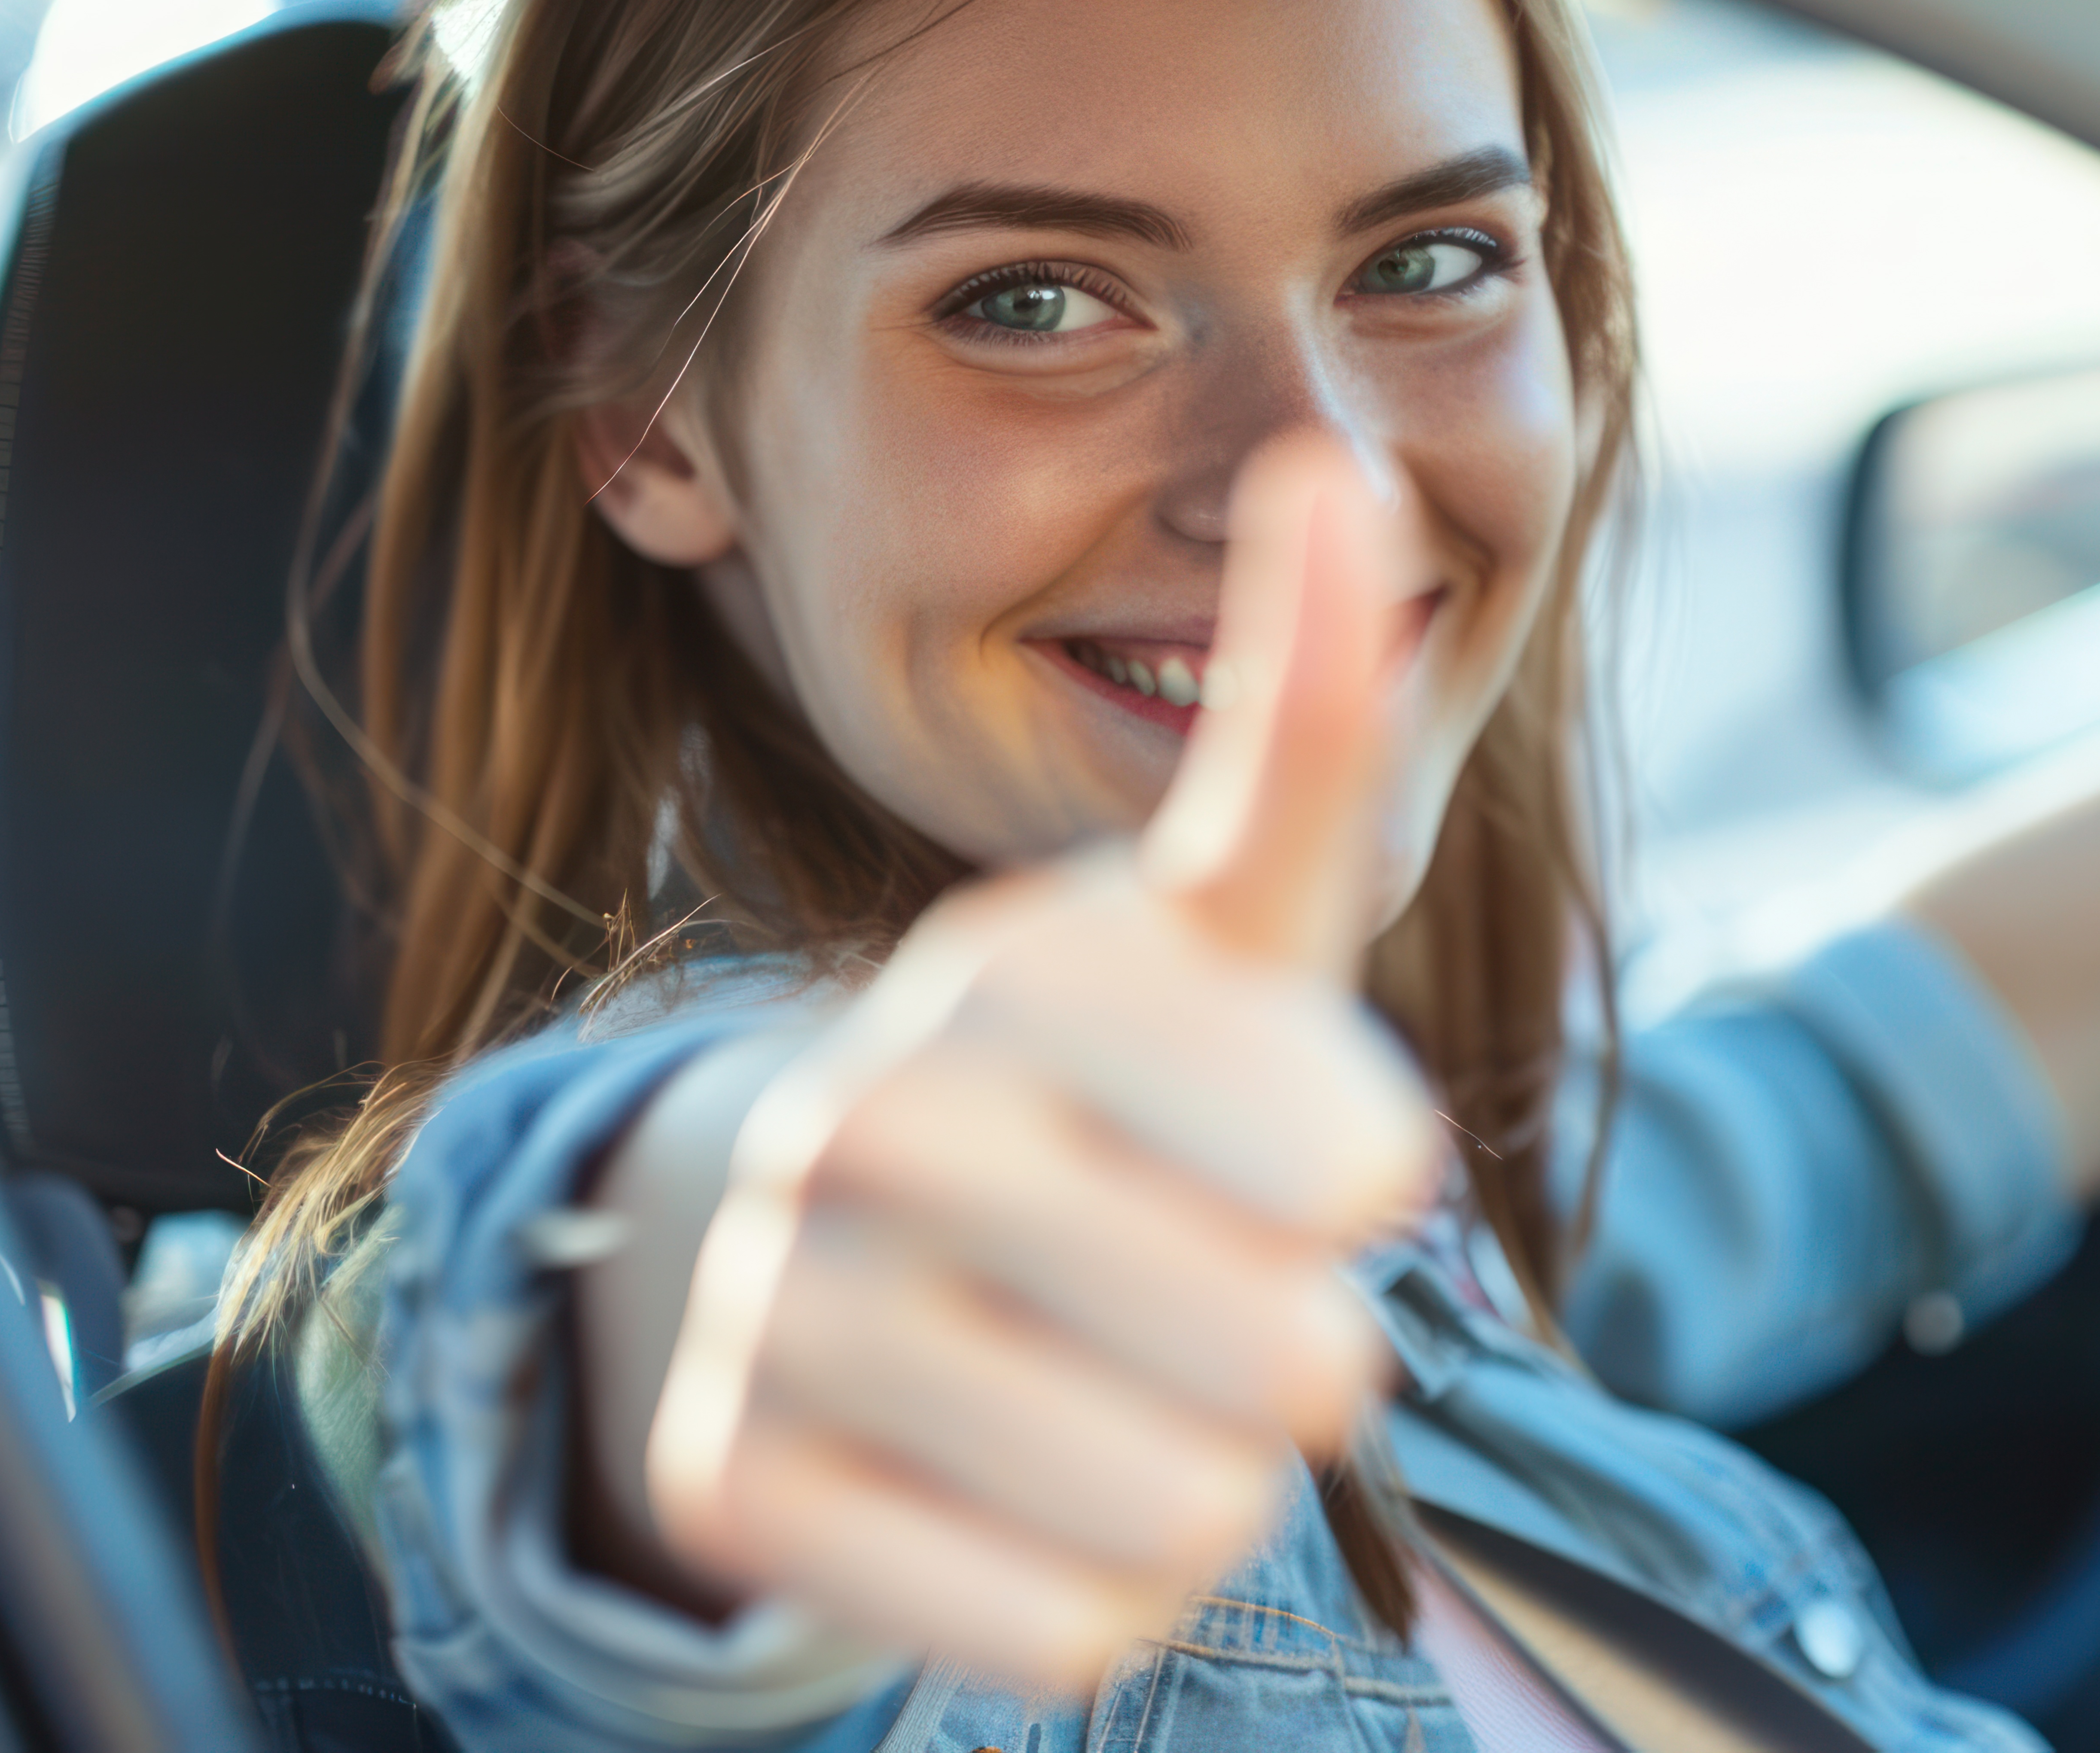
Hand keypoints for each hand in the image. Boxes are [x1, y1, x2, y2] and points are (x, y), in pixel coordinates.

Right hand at [634, 437, 1438, 1689]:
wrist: (809, 1234)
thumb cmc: (1095, 1078)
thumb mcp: (1219, 917)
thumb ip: (1298, 720)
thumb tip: (1344, 468)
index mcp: (1020, 970)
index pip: (1345, 1163)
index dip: (1362, 1188)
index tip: (1322, 1163)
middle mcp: (870, 1119)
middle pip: (1283, 1355)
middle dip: (1304, 1354)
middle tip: (1225, 1297)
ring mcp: (782, 1308)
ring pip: (1179, 1512)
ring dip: (1211, 1481)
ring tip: (1130, 1387)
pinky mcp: (737, 1487)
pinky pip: (1053, 1630)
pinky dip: (1094, 1592)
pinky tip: (1034, 1484)